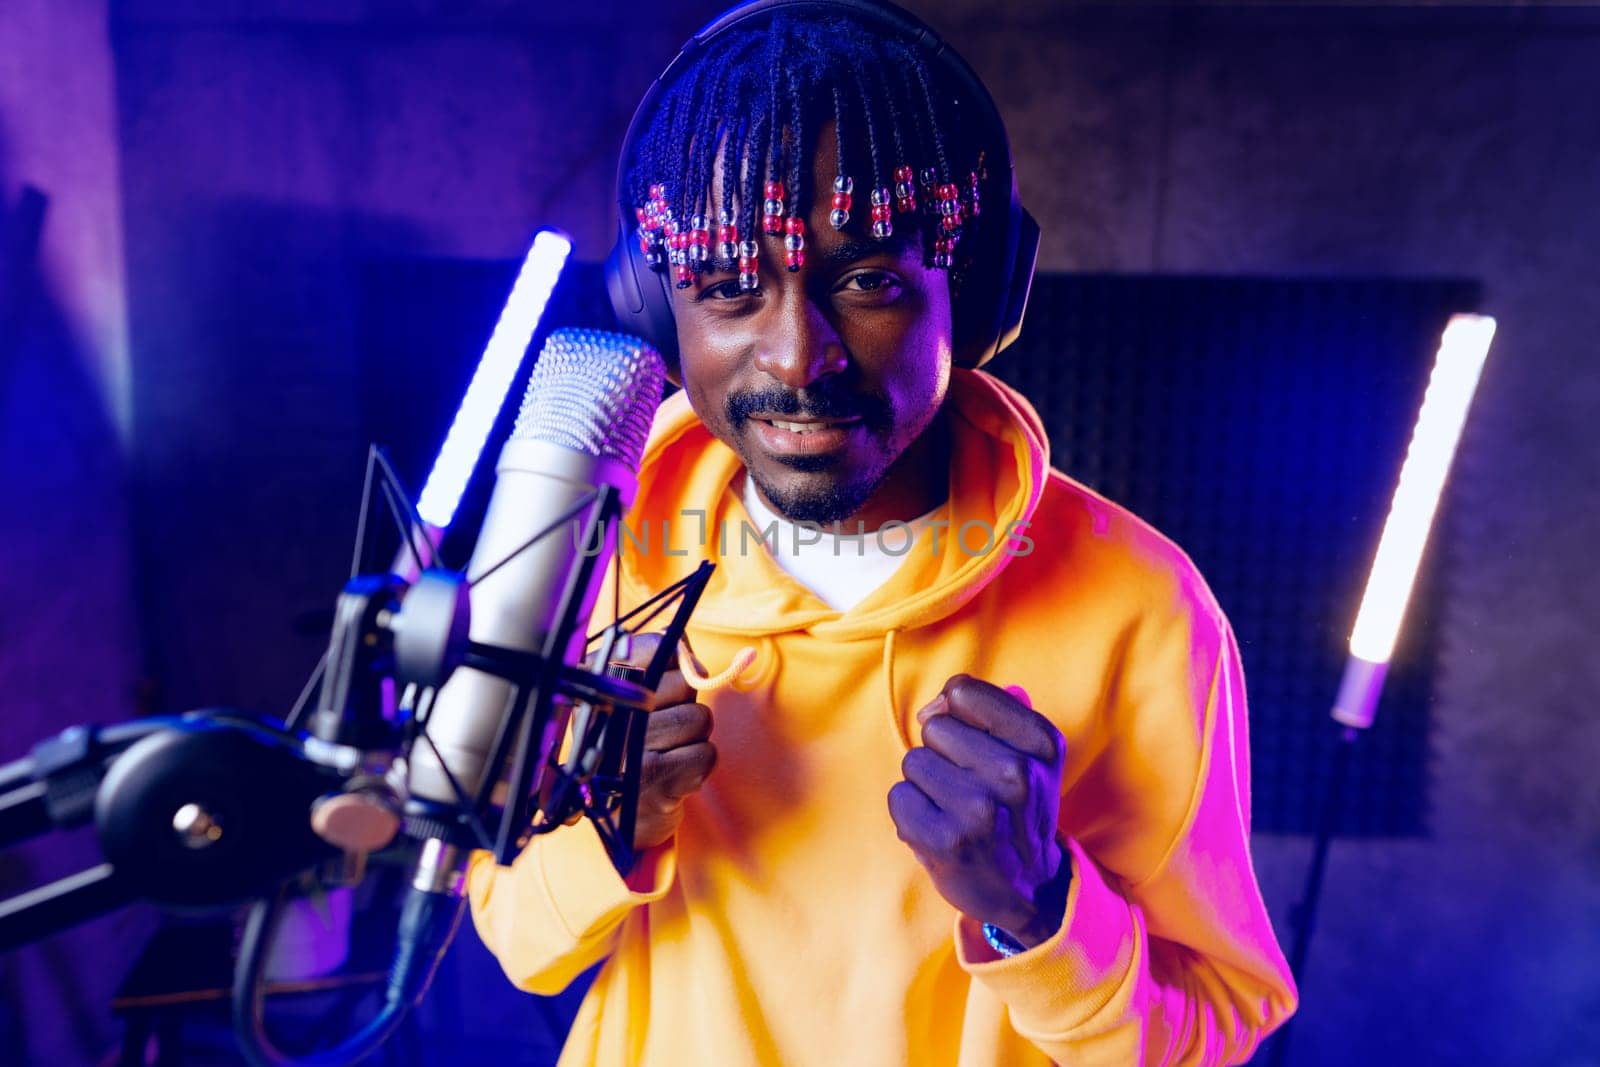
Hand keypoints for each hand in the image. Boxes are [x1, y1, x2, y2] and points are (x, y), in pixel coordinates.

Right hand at [612, 634, 716, 851]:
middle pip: (685, 684)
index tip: (671, 672)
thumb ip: (659, 661)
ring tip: (668, 750)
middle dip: (685, 703)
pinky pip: (707, 753)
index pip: (654, 648)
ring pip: (699, 718)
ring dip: (694, 736)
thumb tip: (689, 653)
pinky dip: (699, 763)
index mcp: (598, 687)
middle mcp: (608, 715)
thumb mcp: (633, 698)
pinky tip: (675, 773)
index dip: (673, 659)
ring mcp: (630, 749)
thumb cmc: (633, 744)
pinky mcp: (655, 781)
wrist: (622, 816)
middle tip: (664, 726)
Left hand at [888, 675, 1067, 947]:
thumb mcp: (1030, 754)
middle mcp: (1015, 773)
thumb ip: (994, 710)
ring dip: (927, 784)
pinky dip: (913, 813)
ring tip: (957, 809)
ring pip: (914, 761)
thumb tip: (940, 701)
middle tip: (971, 786)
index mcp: (1040, 742)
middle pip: (934, 727)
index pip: (961, 691)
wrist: (1028, 889)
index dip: (957, 713)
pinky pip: (899, 796)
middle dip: (943, 753)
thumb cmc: (1017, 809)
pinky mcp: (946, 841)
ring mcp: (979, 810)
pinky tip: (942, 829)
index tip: (974, 742)